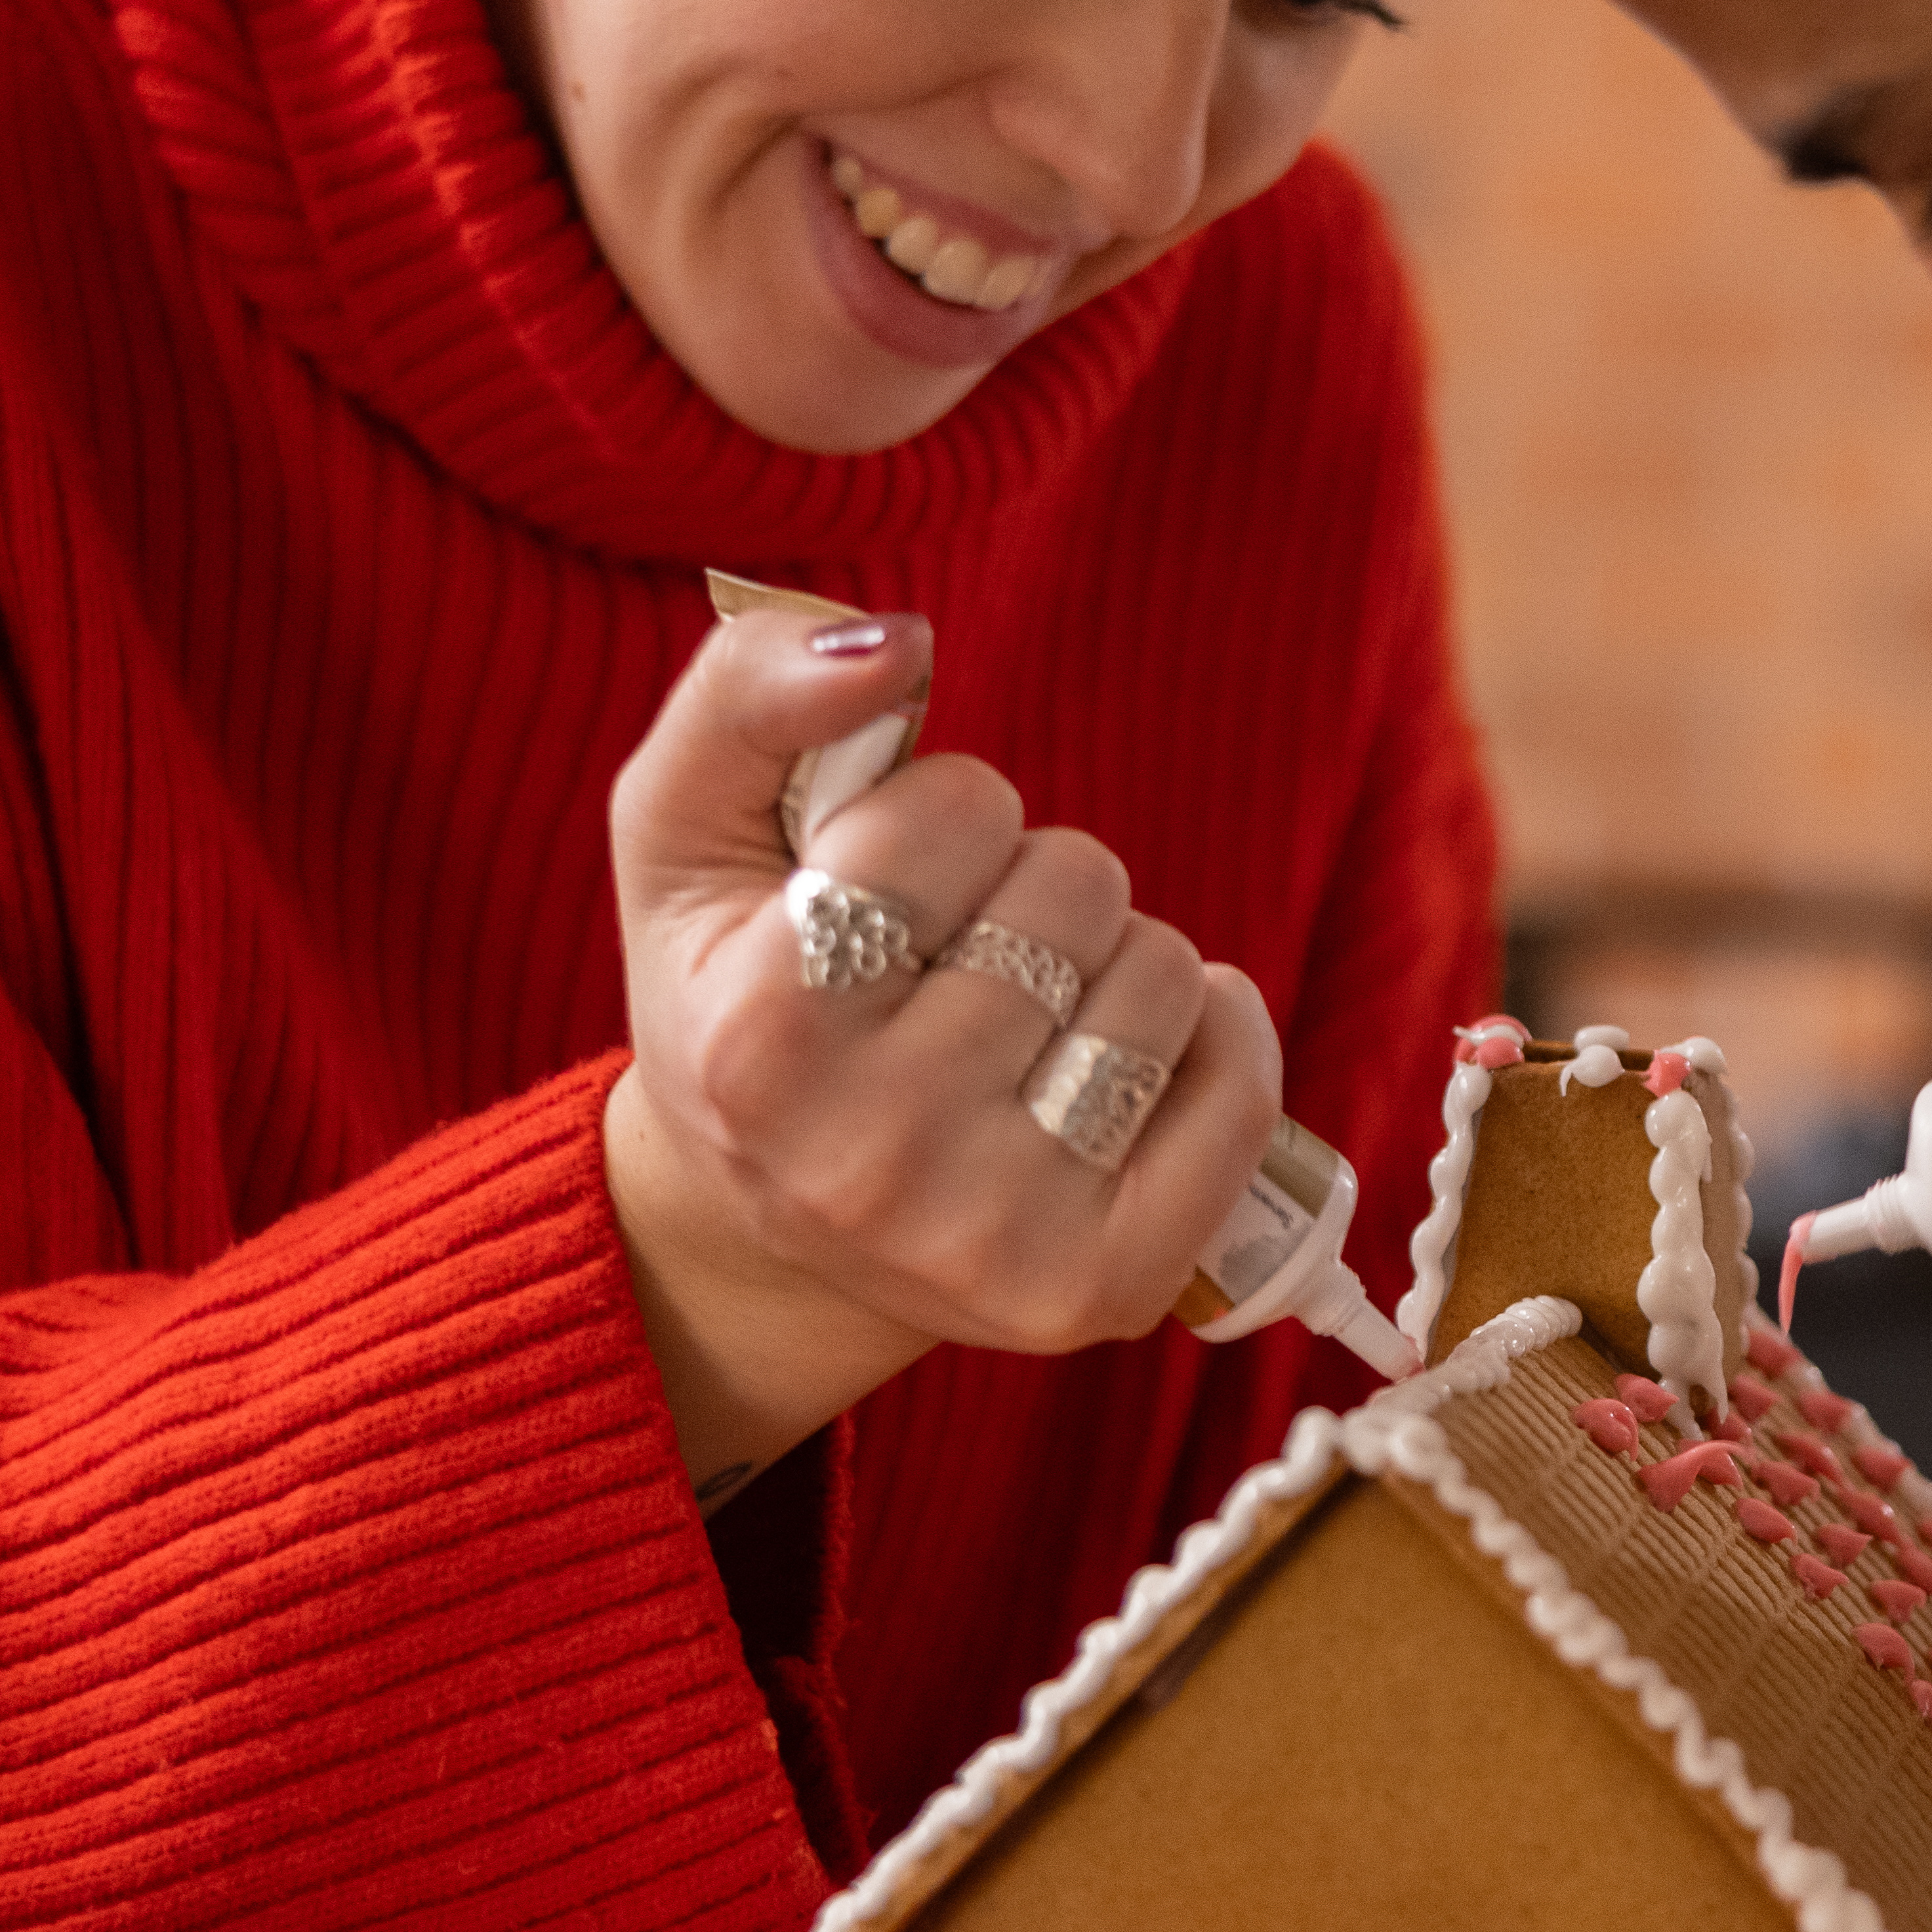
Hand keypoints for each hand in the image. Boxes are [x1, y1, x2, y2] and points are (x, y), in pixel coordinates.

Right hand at [599, 607, 1285, 1477]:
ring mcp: (993, 1240)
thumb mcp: (689, 829)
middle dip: (1035, 885)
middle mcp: (870, 1160)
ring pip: (1164, 977)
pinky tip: (1137, 1052)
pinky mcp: (1102, 1289)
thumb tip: (898, 642)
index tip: (896, 879)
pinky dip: (1219, 1036)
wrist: (772, 1227)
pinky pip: (1242, 1090)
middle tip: (964, 956)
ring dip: (1119, 960)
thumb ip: (751, 693)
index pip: (955, 811)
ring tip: (1031, 1019)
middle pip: (1075, 887)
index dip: (943, 814)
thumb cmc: (743, 991)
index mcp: (761, 1042)